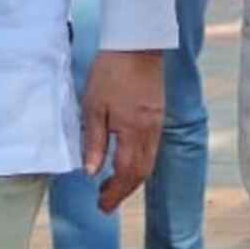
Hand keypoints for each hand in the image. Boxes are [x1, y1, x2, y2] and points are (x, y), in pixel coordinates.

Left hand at [79, 48, 164, 210]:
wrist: (136, 43)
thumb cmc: (110, 71)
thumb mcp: (93, 107)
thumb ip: (95, 142)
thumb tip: (91, 172)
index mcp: (134, 131)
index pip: (126, 173)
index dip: (114, 193)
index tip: (101, 205)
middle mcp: (150, 132)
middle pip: (141, 173)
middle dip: (123, 191)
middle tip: (104, 202)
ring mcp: (157, 124)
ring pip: (148, 162)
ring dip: (131, 179)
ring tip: (111, 186)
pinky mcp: (158, 115)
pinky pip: (151, 149)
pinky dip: (138, 163)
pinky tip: (124, 162)